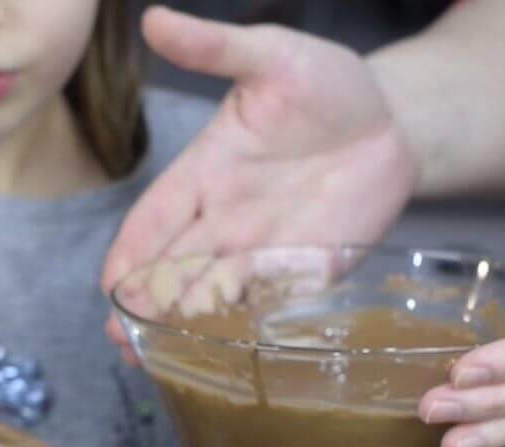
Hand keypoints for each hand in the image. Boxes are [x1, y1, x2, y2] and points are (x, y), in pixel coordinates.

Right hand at [100, 6, 416, 347]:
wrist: (394, 119)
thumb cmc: (326, 85)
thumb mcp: (270, 56)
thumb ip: (215, 48)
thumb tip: (154, 19)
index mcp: (204, 172)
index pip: (155, 219)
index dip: (131, 253)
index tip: (109, 286)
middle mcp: (225, 220)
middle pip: (174, 269)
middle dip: (146, 305)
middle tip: (121, 338)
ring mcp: (264, 251)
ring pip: (213, 295)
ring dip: (186, 324)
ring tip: (158, 354)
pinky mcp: (306, 273)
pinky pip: (265, 305)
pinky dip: (241, 329)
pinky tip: (219, 355)